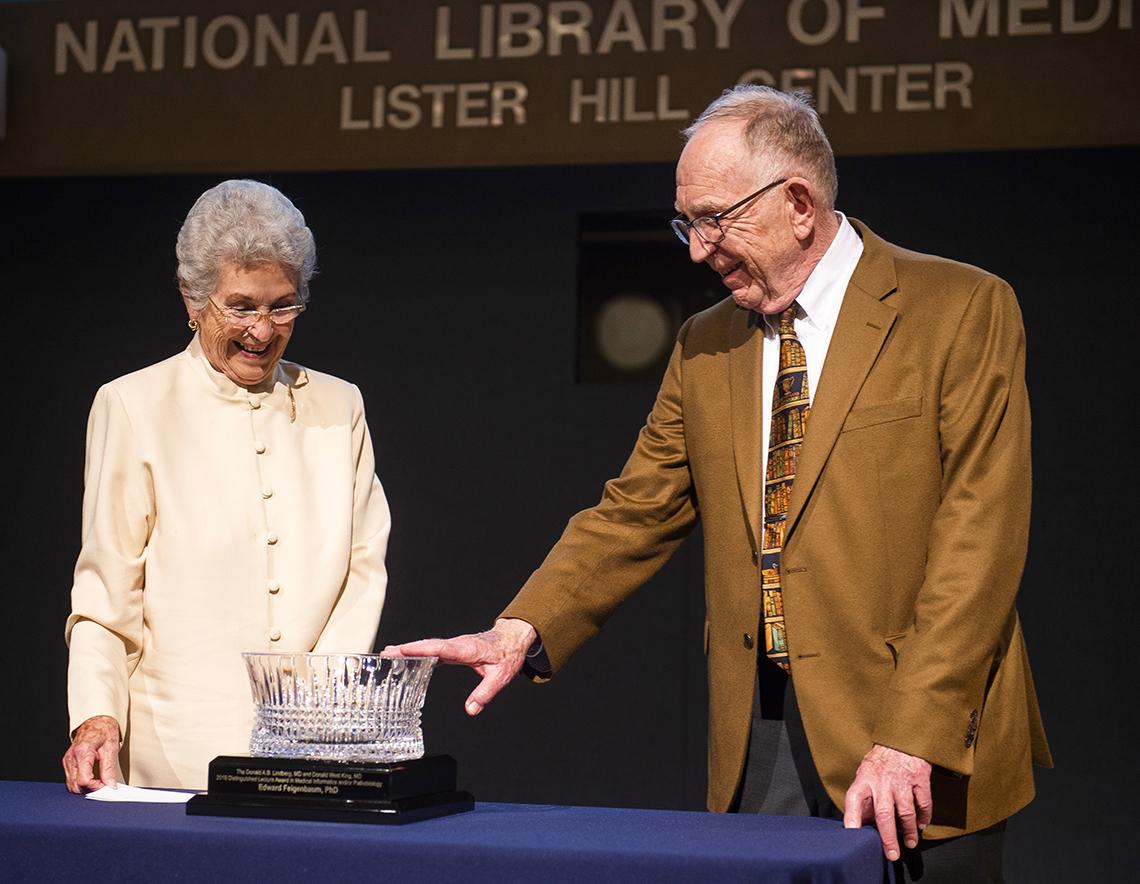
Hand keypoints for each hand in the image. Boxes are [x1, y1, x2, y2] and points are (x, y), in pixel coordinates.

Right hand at [62, 715, 121, 793]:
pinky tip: (92, 778)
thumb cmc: (104, 731)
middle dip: (90, 789)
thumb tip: (110, 786)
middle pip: (75, 786)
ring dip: (85, 788)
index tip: (106, 785)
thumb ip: (109, 769)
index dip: (95, 787)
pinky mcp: (67, 763)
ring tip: (99, 781)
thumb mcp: (111, 749)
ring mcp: (67, 761)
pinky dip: (81, 783)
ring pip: (71, 785)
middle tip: (104, 784)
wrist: (96, 721)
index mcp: (82, 752)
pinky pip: (71, 780)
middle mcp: (71, 758)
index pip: (84, 780)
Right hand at [383, 618, 536, 715]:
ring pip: (429, 647)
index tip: (404, 650)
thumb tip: (471, 709)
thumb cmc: (507, 655)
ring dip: (409, 650)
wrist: (512, 640)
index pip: (441, 648)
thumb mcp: (500, 677)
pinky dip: (418, 653)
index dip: (422, 649)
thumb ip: (485, 694)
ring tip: (388, 655)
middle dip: (407, 649)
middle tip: (386, 653)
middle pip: (429, 646)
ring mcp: (454, 646)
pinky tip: (406, 659)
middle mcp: (458, 645)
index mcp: (468, 649)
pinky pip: (433, 651)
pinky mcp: (453, 649)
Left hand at [843, 744, 932, 861]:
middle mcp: (882, 781)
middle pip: (884, 813)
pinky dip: (924, 817)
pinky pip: (923, 803)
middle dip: (887, 837)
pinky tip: (921, 825)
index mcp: (864, 779)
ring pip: (906, 812)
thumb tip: (862, 823)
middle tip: (891, 853)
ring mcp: (902, 780)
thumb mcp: (866, 774)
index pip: (853, 799)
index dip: (851, 817)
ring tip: (910, 843)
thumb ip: (865, 797)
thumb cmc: (881, 761)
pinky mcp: (920, 778)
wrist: (902, 738)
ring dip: (909, 831)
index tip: (852, 834)